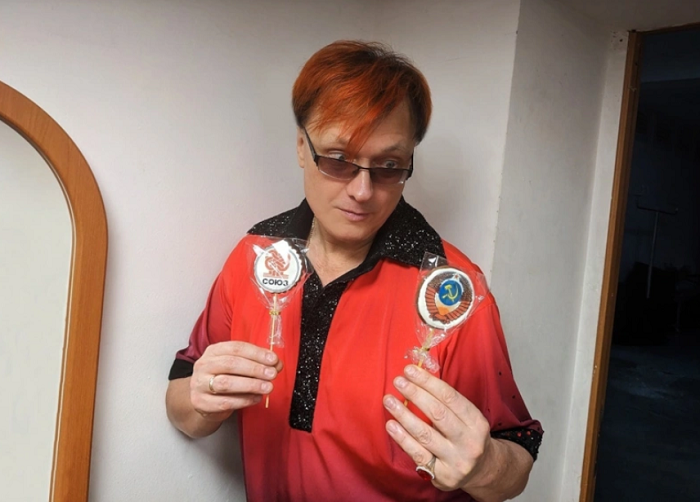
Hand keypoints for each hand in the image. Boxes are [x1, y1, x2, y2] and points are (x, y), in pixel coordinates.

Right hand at [190, 341, 282, 420]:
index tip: (273, 359)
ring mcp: (199, 384)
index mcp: (214, 351)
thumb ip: (257, 363)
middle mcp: (204, 365)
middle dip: (254, 369)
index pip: (236, 348)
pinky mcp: (201, 403)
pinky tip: (256, 398)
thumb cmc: (225, 379)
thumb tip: (277, 364)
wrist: (205, 402)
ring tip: (267, 387)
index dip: (256, 353)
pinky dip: (244, 400)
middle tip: (272, 374)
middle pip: (230, 363)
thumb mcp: (238, 367)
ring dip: (250, 384)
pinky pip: (225, 402)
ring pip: (226, 383)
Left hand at [383, 364, 492, 491]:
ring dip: (404, 415)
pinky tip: (391, 425)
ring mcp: (456, 460)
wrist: (481, 472)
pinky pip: (418, 454)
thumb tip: (417, 377)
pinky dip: (402, 438)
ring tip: (389, 400)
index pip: (450, 397)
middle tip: (398, 381)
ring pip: (425, 434)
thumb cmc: (466, 437)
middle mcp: (469, 442)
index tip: (410, 370)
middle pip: (438, 414)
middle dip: (415, 394)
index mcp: (476, 422)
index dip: (428, 382)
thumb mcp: (467, 418)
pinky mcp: (442, 475)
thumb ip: (446, 402)